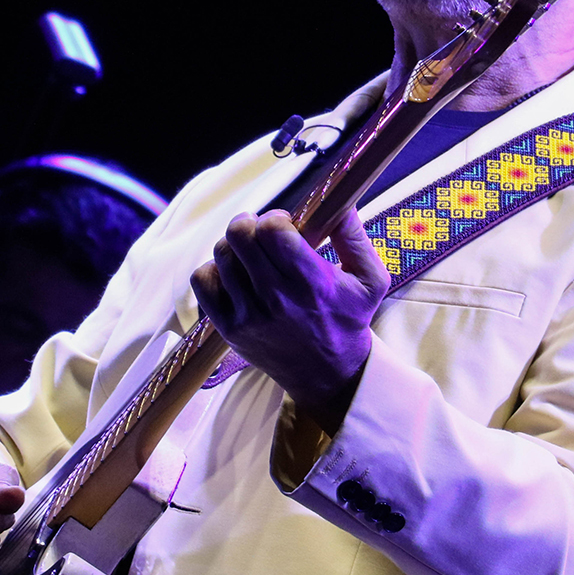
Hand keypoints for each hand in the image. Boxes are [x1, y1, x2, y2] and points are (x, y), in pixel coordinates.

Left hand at [190, 207, 389, 432]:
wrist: (329, 375)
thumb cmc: (348, 320)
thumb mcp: (370, 279)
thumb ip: (355, 236)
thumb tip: (338, 199)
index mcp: (311, 283)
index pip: (273, 231)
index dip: (276, 218)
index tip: (285, 224)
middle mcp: (276, 299)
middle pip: (240, 236)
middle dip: (250, 223)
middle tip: (262, 233)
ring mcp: (248, 315)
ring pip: (222, 254)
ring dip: (235, 246)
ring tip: (252, 256)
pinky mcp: (229, 328)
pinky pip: (203, 281)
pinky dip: (214, 270)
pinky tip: (235, 275)